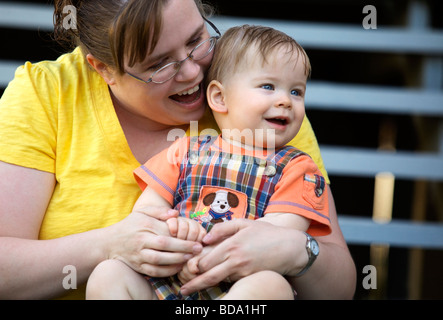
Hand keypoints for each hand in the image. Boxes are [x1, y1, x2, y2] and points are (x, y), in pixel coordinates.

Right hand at [104, 206, 202, 277]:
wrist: (109, 243)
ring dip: (176, 260)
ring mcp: (139, 255)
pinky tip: (177, 268)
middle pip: (165, 245)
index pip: (167, 231)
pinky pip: (153, 271)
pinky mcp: (137, 266)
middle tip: (198, 250)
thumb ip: (159, 210)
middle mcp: (142, 240)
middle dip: (184, 248)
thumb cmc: (130, 225)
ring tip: (189, 259)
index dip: (183, 237)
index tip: (197, 240)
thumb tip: (176, 213)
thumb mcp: (142, 212)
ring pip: (159, 260)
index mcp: (145, 225)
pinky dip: (166, 272)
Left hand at [180, 219, 303, 294]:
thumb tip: (206, 238)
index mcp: (232, 245)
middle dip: (195, 284)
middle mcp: (236, 261)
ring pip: (220, 281)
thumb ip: (223, 228)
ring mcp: (243, 272)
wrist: (290, 249)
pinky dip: (224, 281)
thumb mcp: (245, 224)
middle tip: (183, 290)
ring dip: (208, 284)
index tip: (187, 268)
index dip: (195, 266)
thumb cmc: (267, 233)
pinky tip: (218, 279)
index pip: (206, 260)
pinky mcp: (250, 279)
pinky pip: (233, 282)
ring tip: (194, 287)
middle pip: (209, 277)